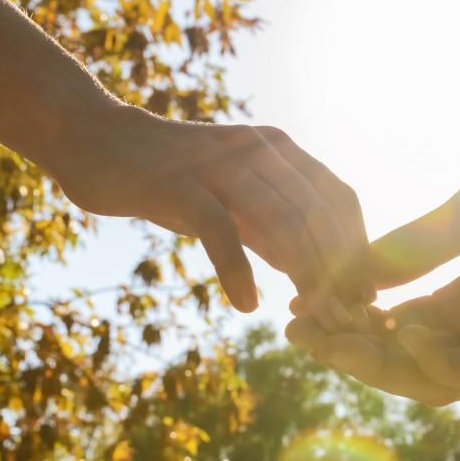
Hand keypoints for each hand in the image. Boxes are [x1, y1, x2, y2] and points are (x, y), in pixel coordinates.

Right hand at [53, 101, 370, 327]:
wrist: (96, 140)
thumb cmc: (171, 178)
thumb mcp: (233, 202)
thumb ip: (272, 232)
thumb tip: (313, 273)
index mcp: (280, 150)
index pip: (339, 200)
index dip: (358, 249)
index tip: (363, 296)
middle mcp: (259, 150)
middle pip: (320, 214)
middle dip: (340, 271)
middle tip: (346, 319)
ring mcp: (221, 164)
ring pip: (284, 222)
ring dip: (307, 275)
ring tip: (316, 318)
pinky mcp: (180, 184)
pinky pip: (221, 231)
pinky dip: (239, 272)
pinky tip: (249, 304)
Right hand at [286, 145, 459, 403]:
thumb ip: (417, 244)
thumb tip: (350, 269)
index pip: (395, 324)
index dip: (347, 321)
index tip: (298, 307)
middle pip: (405, 357)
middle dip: (350, 348)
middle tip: (298, 330)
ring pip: (436, 375)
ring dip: (382, 361)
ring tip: (333, 335)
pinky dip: (439, 359)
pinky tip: (403, 332)